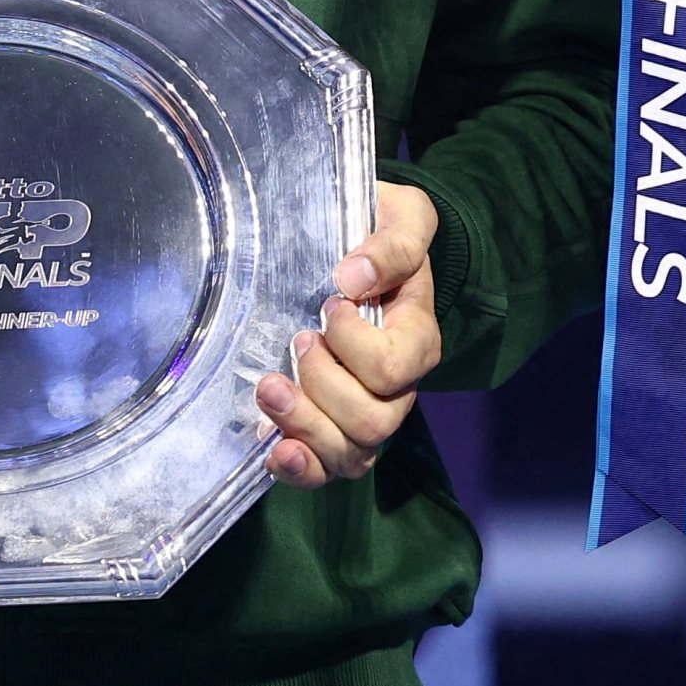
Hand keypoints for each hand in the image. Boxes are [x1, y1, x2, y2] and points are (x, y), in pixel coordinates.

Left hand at [258, 182, 441, 485]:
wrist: (361, 249)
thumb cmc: (381, 232)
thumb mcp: (402, 216)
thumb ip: (392, 243)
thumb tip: (353, 277)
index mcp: (417, 337)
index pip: (393, 368)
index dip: (354, 344)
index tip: (329, 304)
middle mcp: (399, 387)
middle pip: (373, 421)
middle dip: (322, 386)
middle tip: (296, 341)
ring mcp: (366, 412)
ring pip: (351, 453)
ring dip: (303, 426)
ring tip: (268, 388)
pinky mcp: (332, 428)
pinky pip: (327, 470)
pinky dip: (300, 468)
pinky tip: (274, 448)